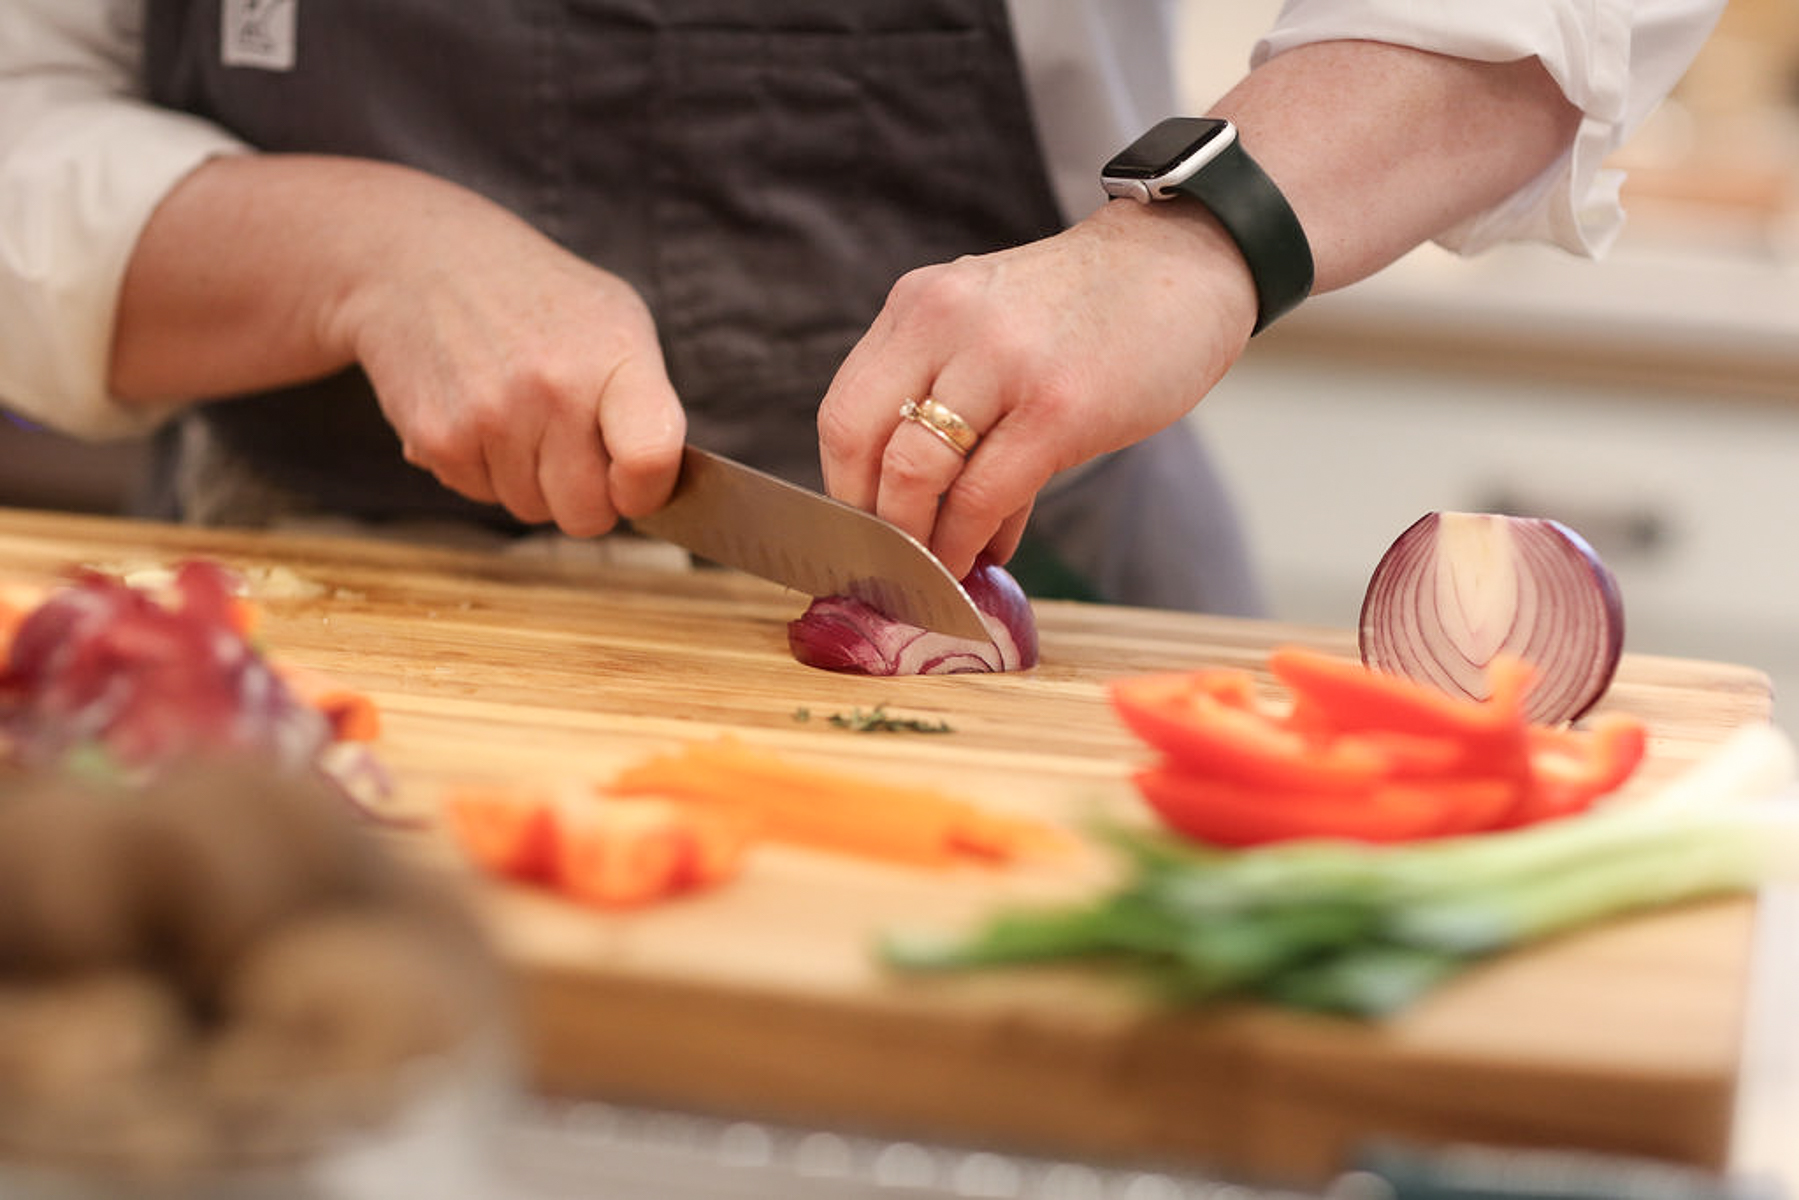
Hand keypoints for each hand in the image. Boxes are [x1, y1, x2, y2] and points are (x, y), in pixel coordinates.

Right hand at [333, 179, 685, 535]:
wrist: (423, 257)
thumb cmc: (541, 299)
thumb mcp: (617, 322)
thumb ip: (647, 406)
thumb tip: (655, 490)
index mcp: (613, 357)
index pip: (649, 460)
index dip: (648, 493)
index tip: (637, 482)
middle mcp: (551, 388)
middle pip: (586, 514)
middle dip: (586, 496)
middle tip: (573, 447)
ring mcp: (488, 417)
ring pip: (532, 510)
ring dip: (532, 481)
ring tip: (520, 414)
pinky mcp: (436, 438)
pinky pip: (481, 496)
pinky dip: (485, 470)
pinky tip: (478, 413)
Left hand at [817, 198, 1256, 579]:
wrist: (1190, 262)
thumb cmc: (1094, 309)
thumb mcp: (998, 333)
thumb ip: (956, 408)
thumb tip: (932, 516)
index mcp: (921, 306)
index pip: (844, 411)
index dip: (845, 487)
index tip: (864, 532)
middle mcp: (947, 323)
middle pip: (860, 444)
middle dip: (871, 521)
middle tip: (893, 562)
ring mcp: (1002, 363)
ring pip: (913, 474)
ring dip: (917, 541)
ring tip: (937, 570)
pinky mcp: (1057, 408)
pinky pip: (984, 495)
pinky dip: (969, 542)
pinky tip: (984, 557)